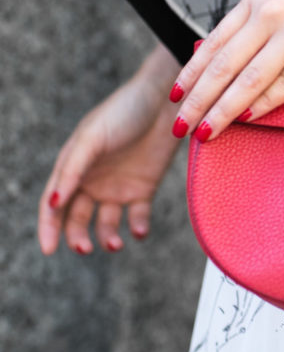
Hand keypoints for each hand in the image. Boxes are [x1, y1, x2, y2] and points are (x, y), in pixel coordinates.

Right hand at [39, 45, 181, 254]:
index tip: (50, 250)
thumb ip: (72, 170)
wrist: (166, 102)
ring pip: (106, 223)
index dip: (49, 228)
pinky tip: (139, 231)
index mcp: (73, 168)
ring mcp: (118, 186)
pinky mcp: (144, 188)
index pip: (54, 204)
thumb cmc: (123, 113)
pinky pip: (138, 217)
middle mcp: (92, 181)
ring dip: (107, 237)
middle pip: (77, 219)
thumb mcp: (92, 138)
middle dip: (77, 238)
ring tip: (115, 244)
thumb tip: (53, 204)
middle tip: (85, 249)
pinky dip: (138, 228)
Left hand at [169, 0, 283, 143]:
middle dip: (197, 101)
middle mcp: (268, 13)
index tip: (175, 96)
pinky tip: (250, 118)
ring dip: (223, 110)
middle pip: (222, 66)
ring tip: (205, 132)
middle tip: (179, 126)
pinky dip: (265, 104)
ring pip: (248, 80)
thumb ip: (264, 14)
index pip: (213, 44)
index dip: (191, 74)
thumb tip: (240, 46)